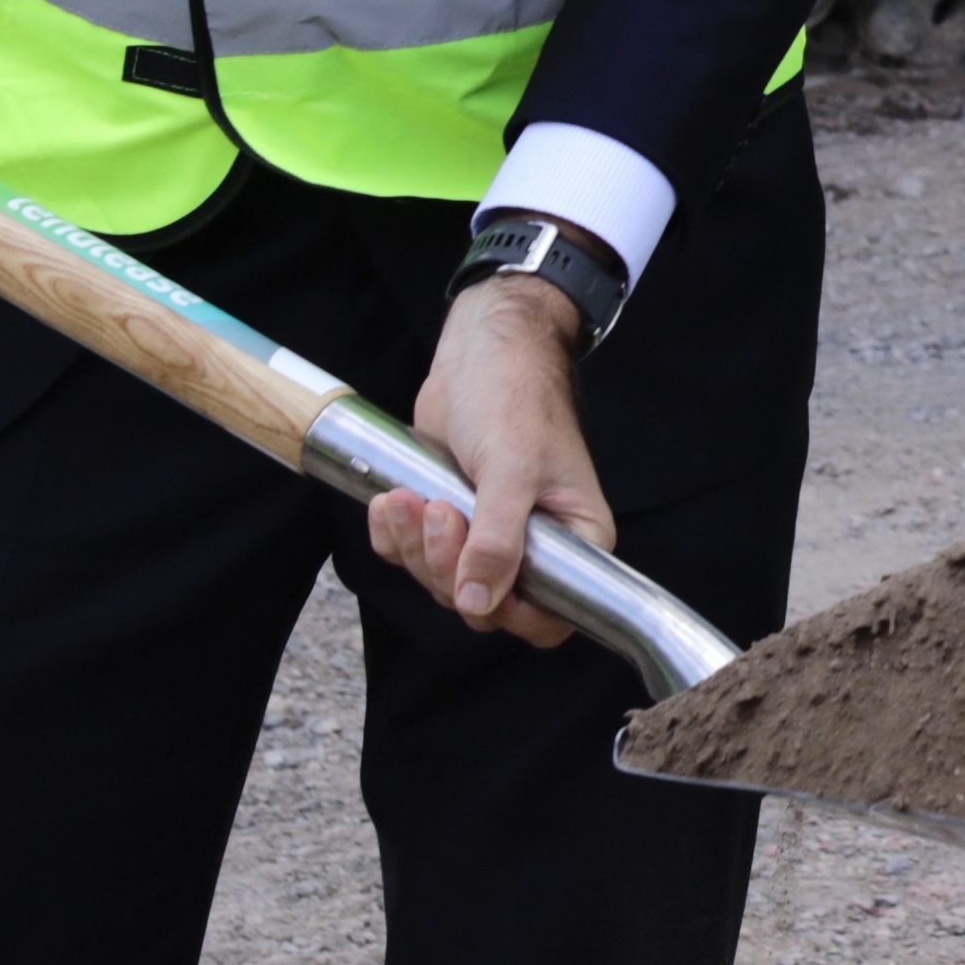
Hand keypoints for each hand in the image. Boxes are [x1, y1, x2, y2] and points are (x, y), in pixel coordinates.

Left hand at [373, 277, 617, 647]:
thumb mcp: (512, 468)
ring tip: (405, 497)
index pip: (548, 617)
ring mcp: (487, 535)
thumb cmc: (516, 395)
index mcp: (576, 540)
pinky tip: (389, 501)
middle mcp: (535, 546)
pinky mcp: (448, 518)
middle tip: (437, 512)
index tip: (474, 579)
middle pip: (484, 604)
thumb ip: (498, 540)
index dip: (507, 612)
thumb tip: (480, 604)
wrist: (481, 347)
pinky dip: (393, 535)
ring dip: (414, 547)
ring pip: (443, 582)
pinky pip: (412, 555)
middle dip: (446, 565)